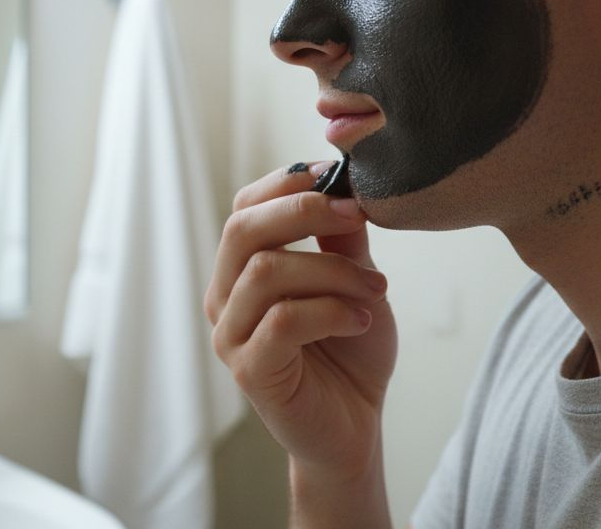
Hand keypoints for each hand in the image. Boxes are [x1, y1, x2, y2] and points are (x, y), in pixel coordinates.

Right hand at [206, 162, 397, 478]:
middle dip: (303, 211)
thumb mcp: (352, 280)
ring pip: (267, 272)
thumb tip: (342, 181)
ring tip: (376, 288)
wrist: (355, 427)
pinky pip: (284, 321)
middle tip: (357, 215)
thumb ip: (340, 237)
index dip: (285, 184)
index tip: (334, 174)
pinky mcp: (249, 372)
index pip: (243, 208)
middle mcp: (224, 299)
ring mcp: (231, 337)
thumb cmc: (349, 352)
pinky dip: (331, 311)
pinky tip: (361, 320)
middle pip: (243, 230)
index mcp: (240, 271)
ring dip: (332, 271)